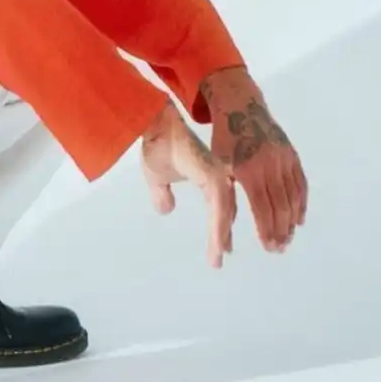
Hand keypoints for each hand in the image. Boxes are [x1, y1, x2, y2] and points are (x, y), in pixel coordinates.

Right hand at [141, 101, 236, 267]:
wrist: (155, 125)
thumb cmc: (156, 145)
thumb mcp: (156, 177)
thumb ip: (161, 193)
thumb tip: (166, 210)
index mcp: (207, 175)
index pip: (218, 204)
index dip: (220, 224)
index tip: (223, 246)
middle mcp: (217, 176)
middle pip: (225, 211)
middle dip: (223, 232)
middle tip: (224, 254)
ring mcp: (217, 176)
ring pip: (223, 213)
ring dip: (220, 235)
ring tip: (218, 256)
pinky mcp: (213, 177)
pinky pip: (218, 209)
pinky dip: (218, 227)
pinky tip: (217, 243)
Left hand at [201, 69, 307, 252]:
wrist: (241, 107)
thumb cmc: (223, 139)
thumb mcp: (217, 164)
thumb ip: (223, 192)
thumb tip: (223, 225)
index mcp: (247, 170)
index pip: (262, 208)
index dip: (267, 230)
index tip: (268, 247)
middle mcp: (269, 166)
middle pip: (280, 207)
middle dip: (280, 231)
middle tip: (279, 249)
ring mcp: (283, 159)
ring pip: (292, 198)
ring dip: (292, 221)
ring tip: (288, 238)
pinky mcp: (292, 155)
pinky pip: (300, 184)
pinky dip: (301, 203)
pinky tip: (298, 219)